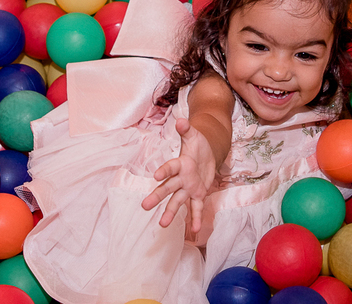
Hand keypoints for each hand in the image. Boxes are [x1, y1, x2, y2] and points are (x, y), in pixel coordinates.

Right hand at [141, 117, 216, 231]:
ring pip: (177, 201)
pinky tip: (195, 230)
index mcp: (180, 163)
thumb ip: (187, 130)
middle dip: (157, 197)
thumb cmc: (197, 144)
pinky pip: (196, 207)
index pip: (170, 167)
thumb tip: (181, 120)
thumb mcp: (194, 135)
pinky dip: (196, 218)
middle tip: (144, 206)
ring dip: (170, 212)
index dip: (164, 171)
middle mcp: (180, 178)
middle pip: (168, 188)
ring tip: (162, 225)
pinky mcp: (197, 194)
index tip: (156, 176)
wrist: (207, 153)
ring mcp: (188, 187)